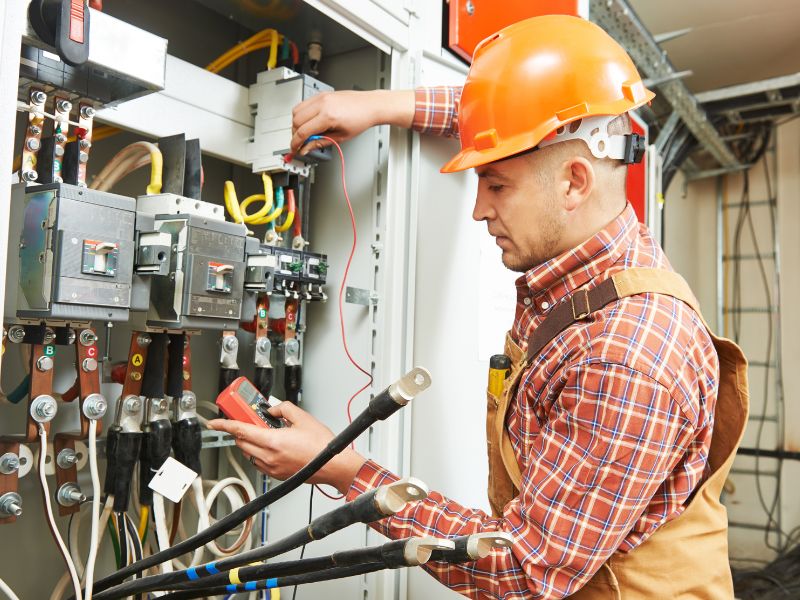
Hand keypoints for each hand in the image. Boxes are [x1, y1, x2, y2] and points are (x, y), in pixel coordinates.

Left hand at [207, 402, 366, 494]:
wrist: (332, 466)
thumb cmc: (321, 446)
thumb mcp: (303, 417)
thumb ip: (283, 409)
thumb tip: (272, 410)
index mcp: (272, 442)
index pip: (240, 431)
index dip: (224, 425)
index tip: (215, 423)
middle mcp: (269, 457)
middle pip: (242, 442)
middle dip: (242, 431)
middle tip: (251, 421)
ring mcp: (272, 468)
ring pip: (249, 453)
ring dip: (251, 442)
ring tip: (267, 433)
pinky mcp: (276, 475)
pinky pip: (259, 462)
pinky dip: (259, 453)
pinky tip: (273, 446)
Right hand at [291, 89, 414, 154]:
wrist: (370, 105)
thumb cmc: (360, 120)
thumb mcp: (340, 137)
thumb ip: (320, 143)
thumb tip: (306, 148)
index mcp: (328, 116)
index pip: (302, 132)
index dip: (295, 143)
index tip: (294, 149)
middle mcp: (322, 104)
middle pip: (296, 121)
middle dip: (295, 134)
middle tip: (300, 142)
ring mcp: (321, 97)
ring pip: (296, 111)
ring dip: (296, 123)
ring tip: (305, 132)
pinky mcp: (321, 94)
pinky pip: (303, 103)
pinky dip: (302, 113)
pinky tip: (309, 121)